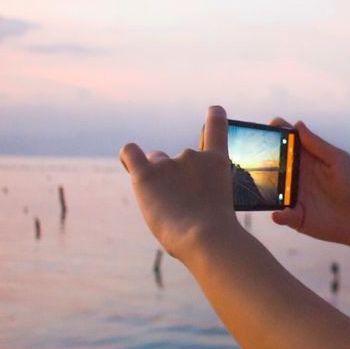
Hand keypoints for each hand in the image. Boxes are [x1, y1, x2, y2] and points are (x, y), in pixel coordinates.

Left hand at [120, 105, 241, 261]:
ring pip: (154, 165)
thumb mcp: (220, 207)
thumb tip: (182, 201)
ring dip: (156, 180)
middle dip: (170, 176)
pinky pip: (131, 153)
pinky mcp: (146, 175)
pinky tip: (129, 159)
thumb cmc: (216, 232)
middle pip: (173, 159)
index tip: (213, 110)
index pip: (216, 126)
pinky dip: (129, 155)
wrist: (208, 238)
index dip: (214, 117)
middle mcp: (193, 155)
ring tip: (165, 208)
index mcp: (217, 162)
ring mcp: (169, 164)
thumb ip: (202, 195)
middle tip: (176, 204)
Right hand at [268, 118, 349, 247]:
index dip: (276, 132)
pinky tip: (280, 213)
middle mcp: (297, 176)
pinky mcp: (296, 217)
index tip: (270, 128)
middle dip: (260, 158)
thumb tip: (297, 124)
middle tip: (255, 156)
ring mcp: (294, 196)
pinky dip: (278, 215)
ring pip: (271, 189)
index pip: (287, 142)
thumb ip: (318, 145)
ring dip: (265, 187)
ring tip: (261, 185)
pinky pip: (281, 215)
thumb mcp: (339, 160)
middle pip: (272, 163)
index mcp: (307, 159)